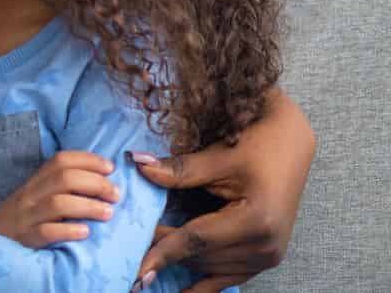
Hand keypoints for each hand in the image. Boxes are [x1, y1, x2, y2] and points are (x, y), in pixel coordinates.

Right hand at [0, 151, 120, 247]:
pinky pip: (46, 232)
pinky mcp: (26, 238)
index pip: (61, 160)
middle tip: (116, 195)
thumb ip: (59, 184)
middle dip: (95, 183)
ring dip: (88, 206)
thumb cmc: (21, 216)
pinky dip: (68, 230)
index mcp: (35, 181)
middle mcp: (31, 194)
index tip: (110, 168)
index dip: (88, 160)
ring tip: (108, 213)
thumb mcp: (35, 194)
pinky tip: (84, 232)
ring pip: (58, 204)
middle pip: (64, 179)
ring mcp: (27, 216)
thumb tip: (100, 178)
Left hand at [131, 89, 314, 292]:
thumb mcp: (219, 157)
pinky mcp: (267, 257)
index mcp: (256, 221)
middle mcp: (266, 246)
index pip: (196, 240)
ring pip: (211, 268)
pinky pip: (230, 277)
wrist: (292, 144)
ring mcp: (269, 255)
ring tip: (147, 262)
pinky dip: (205, 284)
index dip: (162, 251)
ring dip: (181, 264)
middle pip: (201, 257)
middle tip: (130, 249)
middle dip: (165, 254)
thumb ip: (180, 170)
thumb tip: (138, 165)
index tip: (135, 266)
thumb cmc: (260, 144)